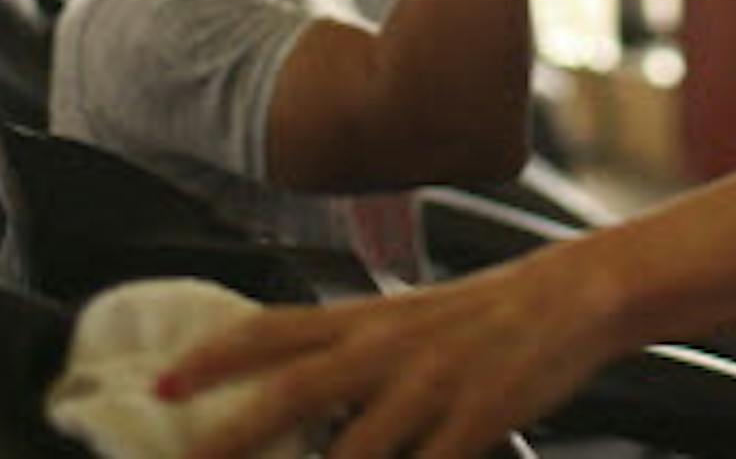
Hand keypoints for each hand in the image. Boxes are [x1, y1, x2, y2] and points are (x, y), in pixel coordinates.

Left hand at [159, 253, 618, 458]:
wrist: (574, 294)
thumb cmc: (485, 314)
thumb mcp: (406, 317)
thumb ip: (350, 350)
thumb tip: (291, 393)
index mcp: (366, 318)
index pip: (272, 330)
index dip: (213, 357)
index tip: (161, 383)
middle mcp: (388, 347)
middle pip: (296, 388)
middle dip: (235, 431)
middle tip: (190, 457)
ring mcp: (432, 384)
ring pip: (356, 446)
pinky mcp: (478, 418)